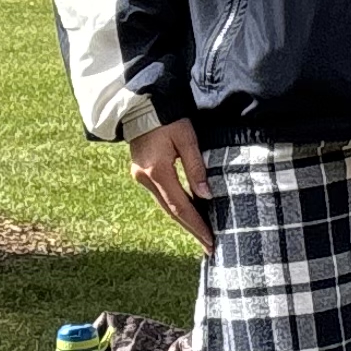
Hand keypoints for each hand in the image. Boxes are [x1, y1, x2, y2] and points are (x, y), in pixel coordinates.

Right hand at [130, 118, 214, 248]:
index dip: (196, 225)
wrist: (141, 104)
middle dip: (192, 229)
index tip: (211, 241)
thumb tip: (205, 196)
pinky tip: (188, 213)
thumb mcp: (187, 139)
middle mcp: (145, 178)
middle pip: (171, 211)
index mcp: (157, 171)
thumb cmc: (168, 117)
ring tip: (202, 234)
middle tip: (210, 247)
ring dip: (184, 220)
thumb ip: (196, 168)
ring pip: (165, 205)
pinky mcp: (141, 172)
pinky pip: (161, 196)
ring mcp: (140, 176)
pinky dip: (176, 207)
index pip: (181, 206)